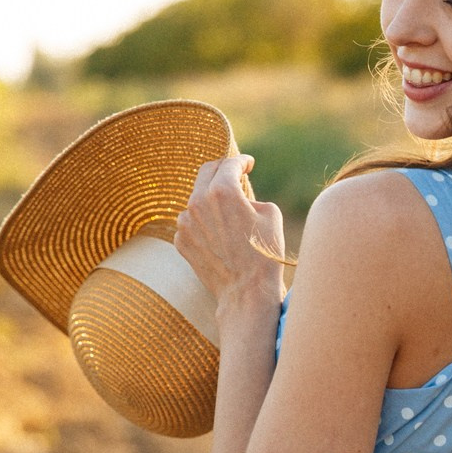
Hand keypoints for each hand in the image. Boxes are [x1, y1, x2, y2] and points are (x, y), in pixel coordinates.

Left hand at [173, 155, 285, 311]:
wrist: (246, 292)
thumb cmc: (264, 253)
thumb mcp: (270, 213)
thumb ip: (251, 195)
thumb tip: (240, 195)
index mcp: (222, 191)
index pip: (229, 163)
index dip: (241, 161)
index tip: (248, 164)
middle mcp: (197, 202)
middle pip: (206, 173)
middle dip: (222, 170)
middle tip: (234, 174)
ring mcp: (185, 223)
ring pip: (196, 199)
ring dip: (211, 199)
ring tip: (229, 212)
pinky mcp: (181, 241)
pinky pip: (191, 222)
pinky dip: (204, 222)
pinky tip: (220, 235)